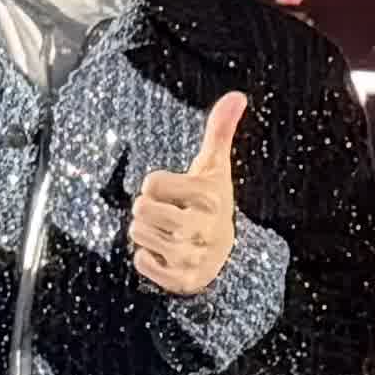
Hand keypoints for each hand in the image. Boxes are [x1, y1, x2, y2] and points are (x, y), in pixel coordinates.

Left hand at [128, 90, 244, 296]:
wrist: (228, 257)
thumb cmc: (212, 204)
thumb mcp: (215, 169)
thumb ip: (220, 131)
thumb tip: (236, 95)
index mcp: (208, 198)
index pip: (151, 183)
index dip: (158, 185)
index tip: (176, 192)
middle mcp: (199, 228)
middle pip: (140, 209)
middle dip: (148, 209)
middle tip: (168, 213)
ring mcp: (189, 256)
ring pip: (137, 234)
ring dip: (146, 232)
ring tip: (167, 231)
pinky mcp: (178, 279)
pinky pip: (141, 262)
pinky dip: (147, 258)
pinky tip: (165, 253)